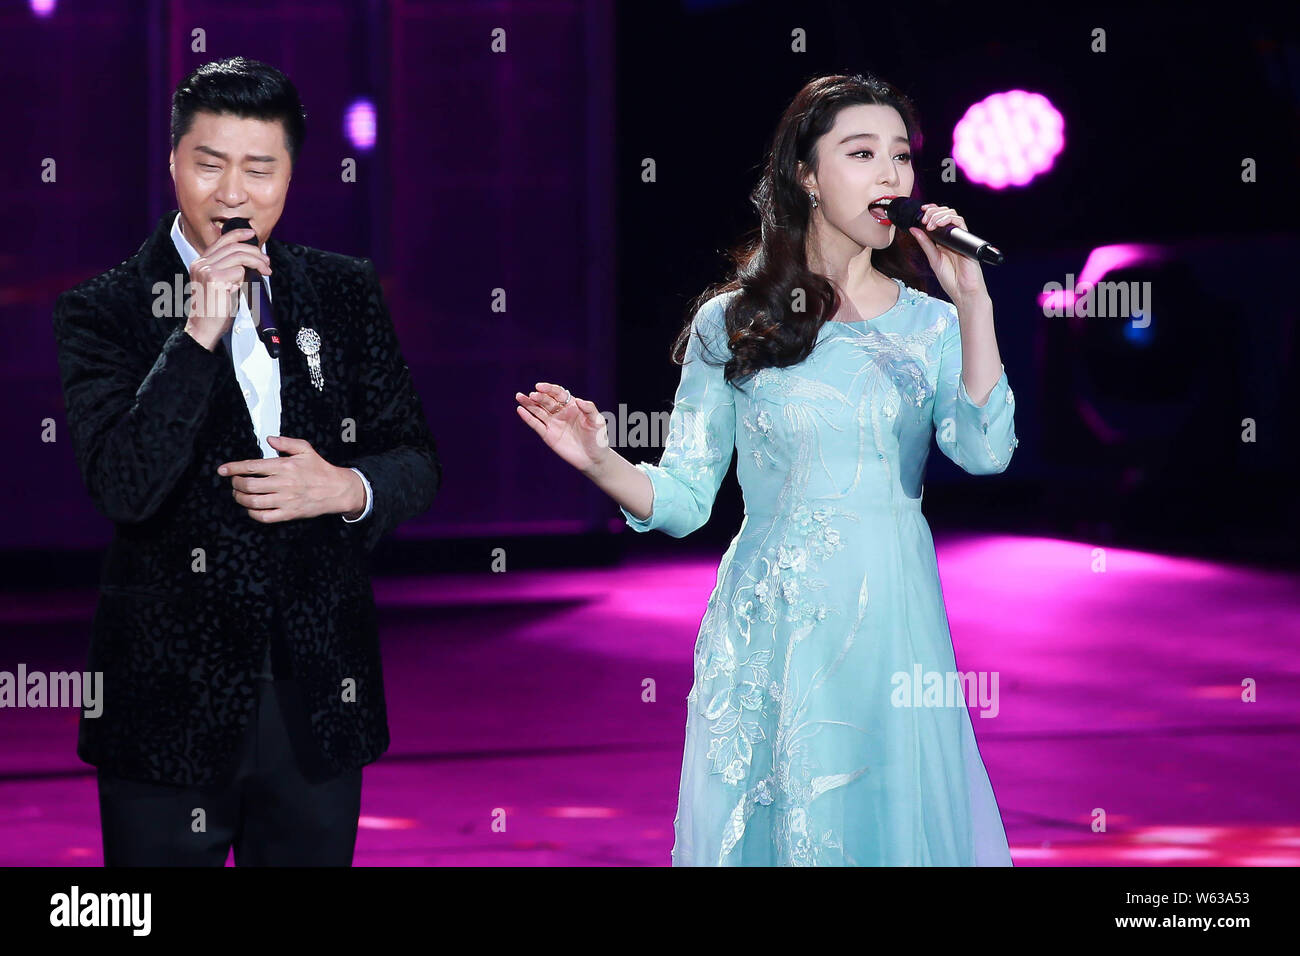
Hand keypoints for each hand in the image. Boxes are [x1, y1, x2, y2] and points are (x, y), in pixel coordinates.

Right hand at [184, 227, 272, 349]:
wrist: (205, 327)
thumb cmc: (216, 309)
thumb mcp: (223, 284)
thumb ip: (230, 270)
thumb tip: (251, 260)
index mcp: (200, 263)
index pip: (221, 241)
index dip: (238, 234)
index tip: (252, 234)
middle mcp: (201, 264)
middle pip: (233, 247)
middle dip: (255, 252)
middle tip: (266, 262)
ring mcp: (206, 270)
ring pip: (239, 256)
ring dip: (257, 262)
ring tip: (265, 270)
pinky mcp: (214, 279)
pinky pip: (239, 270)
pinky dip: (246, 277)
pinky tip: (244, 286)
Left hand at [217, 435, 361, 521]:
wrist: (337, 490)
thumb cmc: (321, 470)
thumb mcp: (306, 450)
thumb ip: (286, 442)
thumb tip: (269, 439)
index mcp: (285, 466)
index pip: (252, 466)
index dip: (233, 468)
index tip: (222, 470)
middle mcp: (283, 483)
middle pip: (248, 485)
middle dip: (236, 483)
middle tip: (234, 482)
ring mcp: (285, 500)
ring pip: (253, 502)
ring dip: (240, 498)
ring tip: (239, 494)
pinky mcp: (289, 513)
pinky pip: (264, 516)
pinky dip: (252, 513)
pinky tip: (252, 508)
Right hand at [515, 381, 610, 474]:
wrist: (594, 459)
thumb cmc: (598, 438)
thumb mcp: (597, 421)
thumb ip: (589, 409)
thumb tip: (578, 400)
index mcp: (572, 405)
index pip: (558, 394)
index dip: (548, 389)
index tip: (539, 386)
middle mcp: (561, 412)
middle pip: (546, 401)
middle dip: (538, 396)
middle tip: (532, 395)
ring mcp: (553, 424)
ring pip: (538, 411)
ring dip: (528, 404)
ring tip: (519, 396)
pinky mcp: (548, 435)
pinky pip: (536, 425)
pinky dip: (528, 418)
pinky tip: (520, 410)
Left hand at [909, 204, 988, 308]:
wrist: (963, 291)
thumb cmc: (951, 279)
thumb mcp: (933, 259)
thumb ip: (925, 244)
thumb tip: (913, 230)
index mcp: (943, 241)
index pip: (938, 219)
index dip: (931, 211)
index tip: (921, 211)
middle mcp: (952, 237)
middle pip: (945, 214)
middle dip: (933, 212)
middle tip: (924, 219)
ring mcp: (960, 238)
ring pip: (953, 215)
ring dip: (939, 215)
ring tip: (929, 224)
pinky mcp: (967, 240)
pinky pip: (961, 223)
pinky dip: (949, 220)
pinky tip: (939, 225)